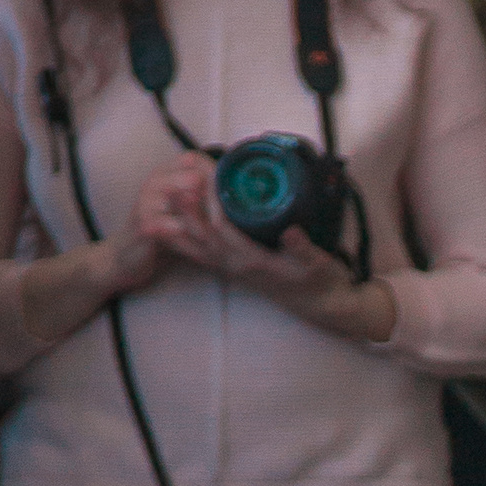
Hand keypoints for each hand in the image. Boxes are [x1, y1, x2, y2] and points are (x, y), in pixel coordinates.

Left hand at [133, 155, 370, 330]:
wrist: (321, 307)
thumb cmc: (321, 282)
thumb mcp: (318, 264)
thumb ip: (303, 248)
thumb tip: (291, 231)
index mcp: (254, 262)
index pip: (224, 229)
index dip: (213, 204)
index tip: (206, 178)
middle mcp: (236, 267)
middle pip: (201, 237)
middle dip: (186, 210)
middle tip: (171, 183)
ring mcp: (232, 269)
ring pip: (196, 247)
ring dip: (179, 224)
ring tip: (164, 199)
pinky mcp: (233, 269)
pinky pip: (201, 253)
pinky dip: (185, 237)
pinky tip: (175, 224)